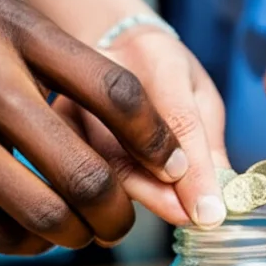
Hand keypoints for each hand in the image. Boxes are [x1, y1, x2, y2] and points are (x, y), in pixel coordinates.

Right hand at [53, 25, 228, 228]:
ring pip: (96, 169)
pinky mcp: (50, 125)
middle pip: (126, 151)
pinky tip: (117, 212)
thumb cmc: (164, 74)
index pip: (177, 121)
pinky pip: (74, 175)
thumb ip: (209, 149)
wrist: (110, 46)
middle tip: (187, 219)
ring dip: (129, 204)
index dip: (194, 174)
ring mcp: (66, 100)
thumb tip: (216, 205)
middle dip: (160, 197)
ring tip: (161, 215)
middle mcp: (101, 74)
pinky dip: (100, 202)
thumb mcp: (200, 97)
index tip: (209, 213)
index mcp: (154, 56)